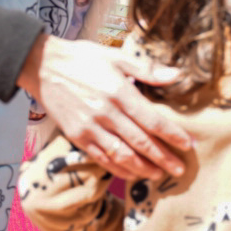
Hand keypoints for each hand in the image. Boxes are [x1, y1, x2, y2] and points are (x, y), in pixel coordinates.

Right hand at [17, 35, 192, 180]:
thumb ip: (147, 69)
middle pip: (140, 141)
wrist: (41, 66)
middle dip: (163, 157)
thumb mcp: (115, 56)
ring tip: (158, 175)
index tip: (188, 144)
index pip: (151, 119)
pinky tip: (131, 173)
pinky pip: (101, 158)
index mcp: (118, 91)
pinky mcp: (76, 136)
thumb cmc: (82, 58)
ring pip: (121, 155)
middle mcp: (105, 112)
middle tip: (180, 169)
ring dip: (142, 168)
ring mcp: (89, 127)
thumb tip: (177, 74)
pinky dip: (117, 169)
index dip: (172, 134)